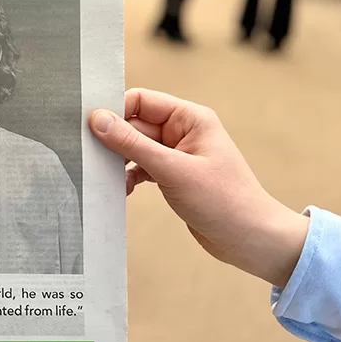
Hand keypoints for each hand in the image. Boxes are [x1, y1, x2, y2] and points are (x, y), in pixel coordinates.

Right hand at [89, 88, 308, 287]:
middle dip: (113, 141)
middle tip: (91, 158)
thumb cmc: (223, 201)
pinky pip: (140, 167)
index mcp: (190, 118)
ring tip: (106, 178)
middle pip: (134, 125)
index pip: (141, 101)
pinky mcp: (172, 176)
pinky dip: (128, 177)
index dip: (115, 111)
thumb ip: (133, 144)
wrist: (250, 240)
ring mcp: (177, 154)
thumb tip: (98, 120)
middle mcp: (183, 131)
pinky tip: (122, 191)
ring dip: (119, 162)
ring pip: (134, 148)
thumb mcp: (173, 170)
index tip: (90, 128)